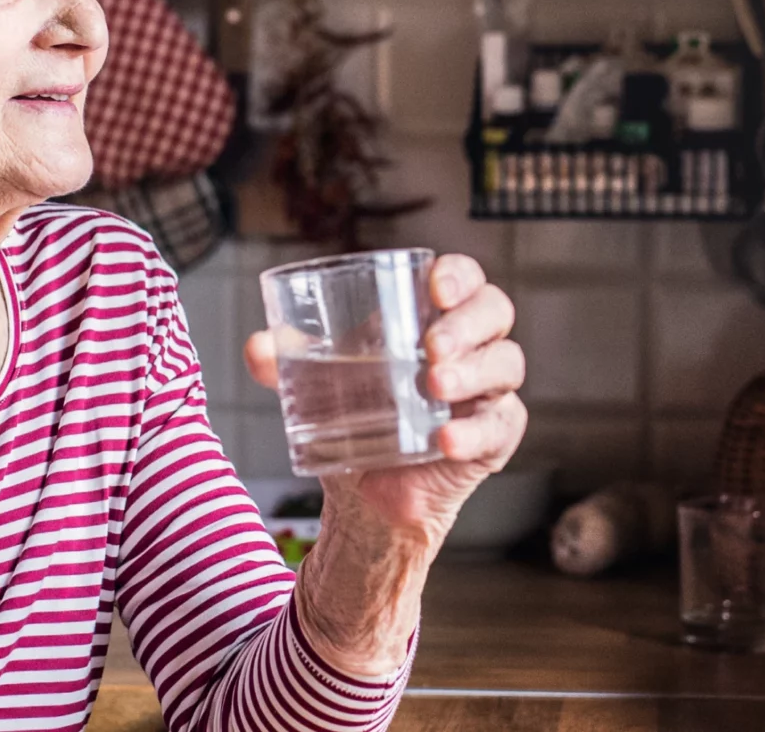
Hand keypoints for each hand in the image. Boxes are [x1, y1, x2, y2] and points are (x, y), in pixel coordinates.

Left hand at [242, 253, 528, 543]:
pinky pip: (498, 427)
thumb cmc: (355, 417)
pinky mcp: (494, 438)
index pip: (464, 279)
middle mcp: (471, 347)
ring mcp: (488, 391)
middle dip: (467, 323)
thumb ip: (288, 361)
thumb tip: (258, 345)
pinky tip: (446, 440)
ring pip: (506, 363)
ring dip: (472, 371)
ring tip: (434, 385)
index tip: (435, 286)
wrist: (365, 490)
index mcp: (435, 317)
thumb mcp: (318, 383)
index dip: (459, 275)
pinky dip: (473, 432)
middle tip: (431, 345)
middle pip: (495, 312)